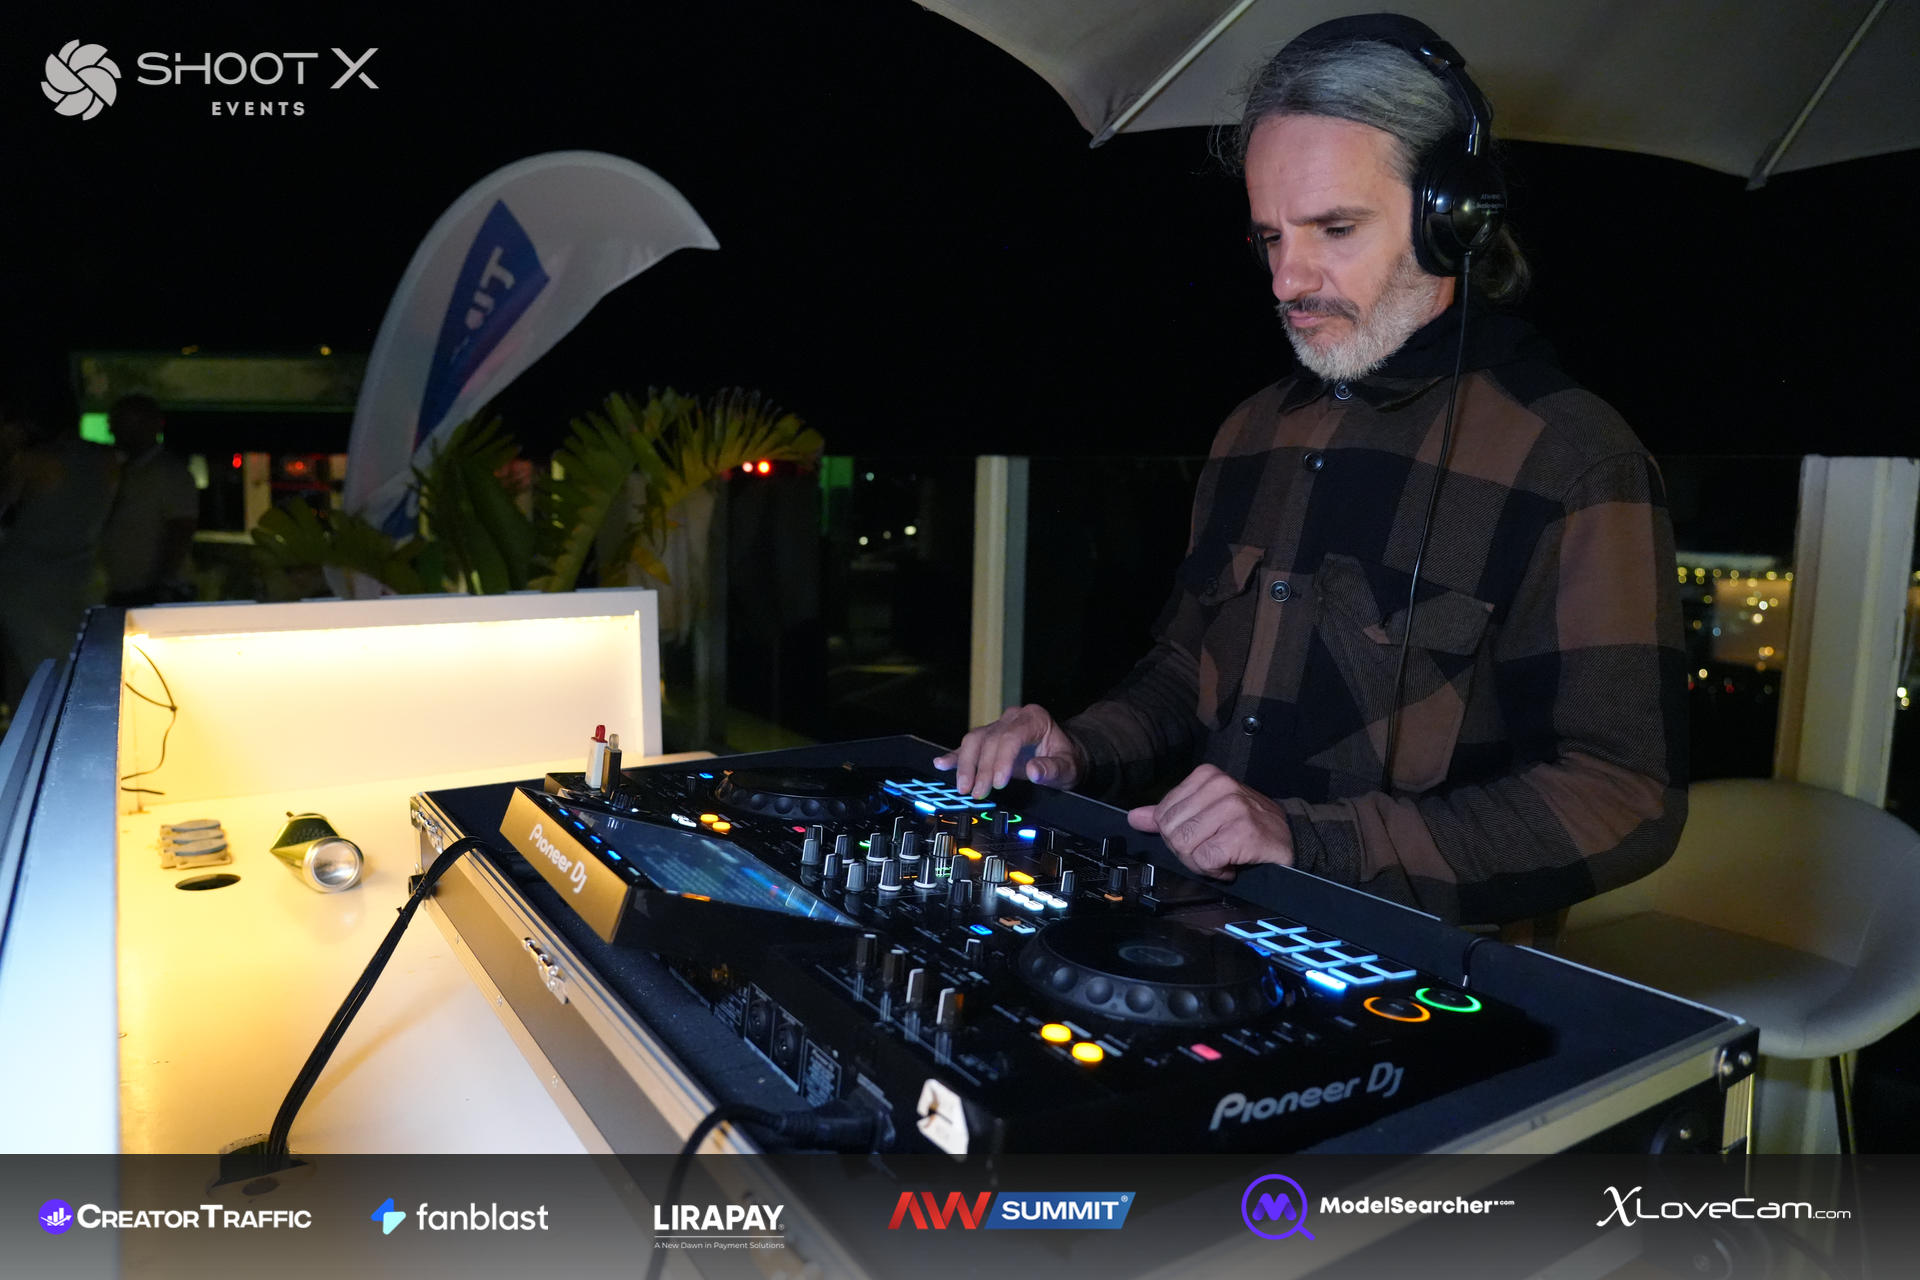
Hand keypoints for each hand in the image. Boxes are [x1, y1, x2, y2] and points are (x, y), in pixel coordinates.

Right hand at [932, 704, 1085, 798]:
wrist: (1063, 752)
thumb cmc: (1066, 758)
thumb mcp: (1067, 766)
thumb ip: (1052, 769)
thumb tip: (1034, 771)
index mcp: (1034, 718)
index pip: (1011, 736)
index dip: (1001, 760)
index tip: (999, 783)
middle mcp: (1013, 718)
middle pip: (989, 740)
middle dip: (982, 769)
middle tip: (979, 793)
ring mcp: (999, 725)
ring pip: (974, 740)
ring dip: (966, 765)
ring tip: (964, 788)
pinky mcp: (989, 738)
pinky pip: (969, 745)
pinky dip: (954, 756)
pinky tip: (941, 764)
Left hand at [1126, 764, 1293, 881]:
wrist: (1291, 837)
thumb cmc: (1248, 825)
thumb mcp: (1207, 811)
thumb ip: (1170, 814)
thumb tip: (1135, 818)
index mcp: (1206, 776)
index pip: (1163, 814)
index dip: (1177, 835)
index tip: (1201, 838)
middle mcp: (1220, 787)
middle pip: (1171, 832)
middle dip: (1187, 852)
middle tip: (1211, 851)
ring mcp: (1232, 808)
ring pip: (1185, 846)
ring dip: (1201, 863)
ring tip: (1221, 857)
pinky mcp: (1242, 832)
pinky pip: (1205, 860)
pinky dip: (1215, 871)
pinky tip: (1230, 865)